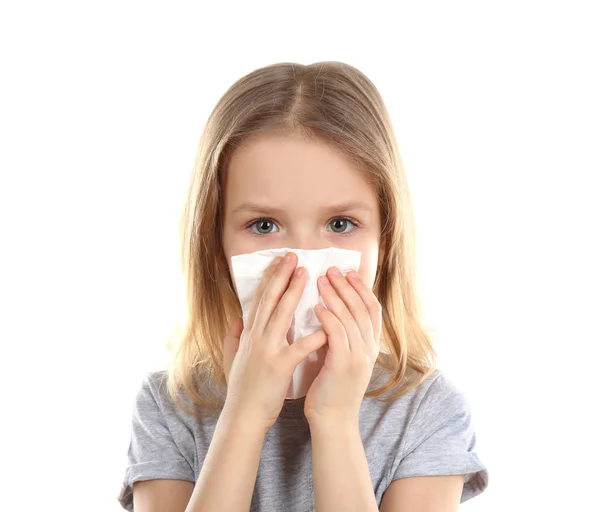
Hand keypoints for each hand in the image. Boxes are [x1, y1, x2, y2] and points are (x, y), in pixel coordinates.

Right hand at [222, 252, 327, 431]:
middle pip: (270, 299)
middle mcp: (256, 336)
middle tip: (293, 256)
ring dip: (294, 292)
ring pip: (281, 314)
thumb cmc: (242, 388)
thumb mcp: (233, 357)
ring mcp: (267, 350)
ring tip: (306, 274)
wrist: (243, 415)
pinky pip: (298, 347)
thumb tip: (238, 319)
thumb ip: (234, 336)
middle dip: (281, 276)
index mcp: (249, 333)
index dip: (269, 278)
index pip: (260, 299)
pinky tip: (326, 324)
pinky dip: (313, 335)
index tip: (278, 261)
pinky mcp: (280, 366)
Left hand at [304, 267, 381, 425]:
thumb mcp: (345, 358)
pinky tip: (317, 306)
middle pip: (362, 308)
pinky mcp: (344, 365)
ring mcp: (358, 357)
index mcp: (370, 346)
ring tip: (321, 280)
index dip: (362, 288)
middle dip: (347, 286)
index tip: (349, 271)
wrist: (333, 420)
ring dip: (335, 296)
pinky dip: (328, 318)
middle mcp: (368, 349)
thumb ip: (343, 336)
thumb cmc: (333, 388)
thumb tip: (332, 311)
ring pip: (350, 317)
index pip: (372, 309)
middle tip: (332, 269)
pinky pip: (337, 335)